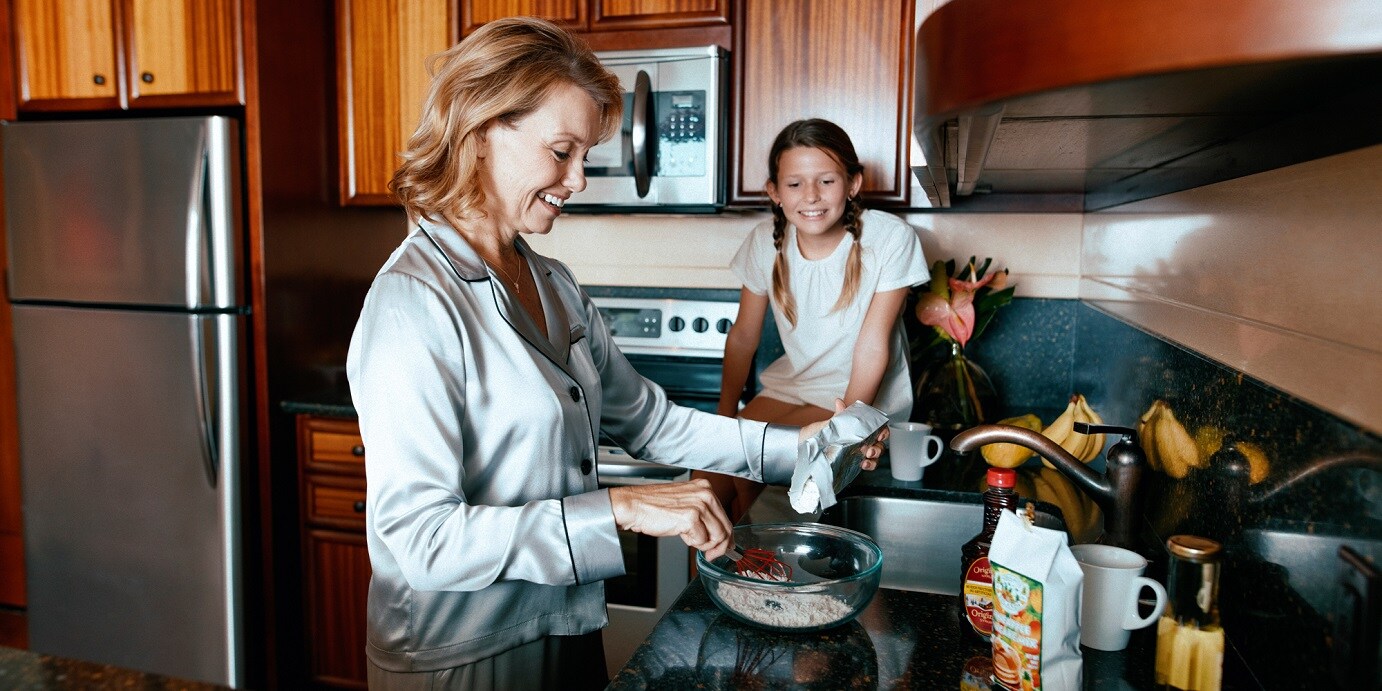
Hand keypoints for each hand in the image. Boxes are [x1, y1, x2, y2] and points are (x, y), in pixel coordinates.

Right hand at [608, 479, 734, 558]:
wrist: (634, 506)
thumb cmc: (654, 506)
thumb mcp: (685, 504)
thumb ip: (703, 515)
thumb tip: (718, 534)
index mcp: (705, 488)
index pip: (725, 516)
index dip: (726, 536)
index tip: (725, 546)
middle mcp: (705, 493)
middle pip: (725, 527)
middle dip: (720, 546)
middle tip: (711, 555)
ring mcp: (699, 505)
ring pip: (717, 536)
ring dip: (704, 545)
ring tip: (689, 539)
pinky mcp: (691, 517)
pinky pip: (701, 540)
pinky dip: (692, 543)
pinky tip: (681, 534)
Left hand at [797, 399, 887, 470]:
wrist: (801, 452)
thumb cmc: (813, 436)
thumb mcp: (825, 426)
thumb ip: (837, 417)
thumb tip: (839, 402)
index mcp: (855, 428)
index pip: (875, 427)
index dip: (882, 430)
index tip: (880, 434)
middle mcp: (859, 439)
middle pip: (878, 442)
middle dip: (878, 446)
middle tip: (869, 449)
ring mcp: (857, 452)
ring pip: (875, 454)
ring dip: (875, 457)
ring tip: (866, 458)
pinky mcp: (853, 463)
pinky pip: (867, 464)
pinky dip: (869, 465)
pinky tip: (863, 464)